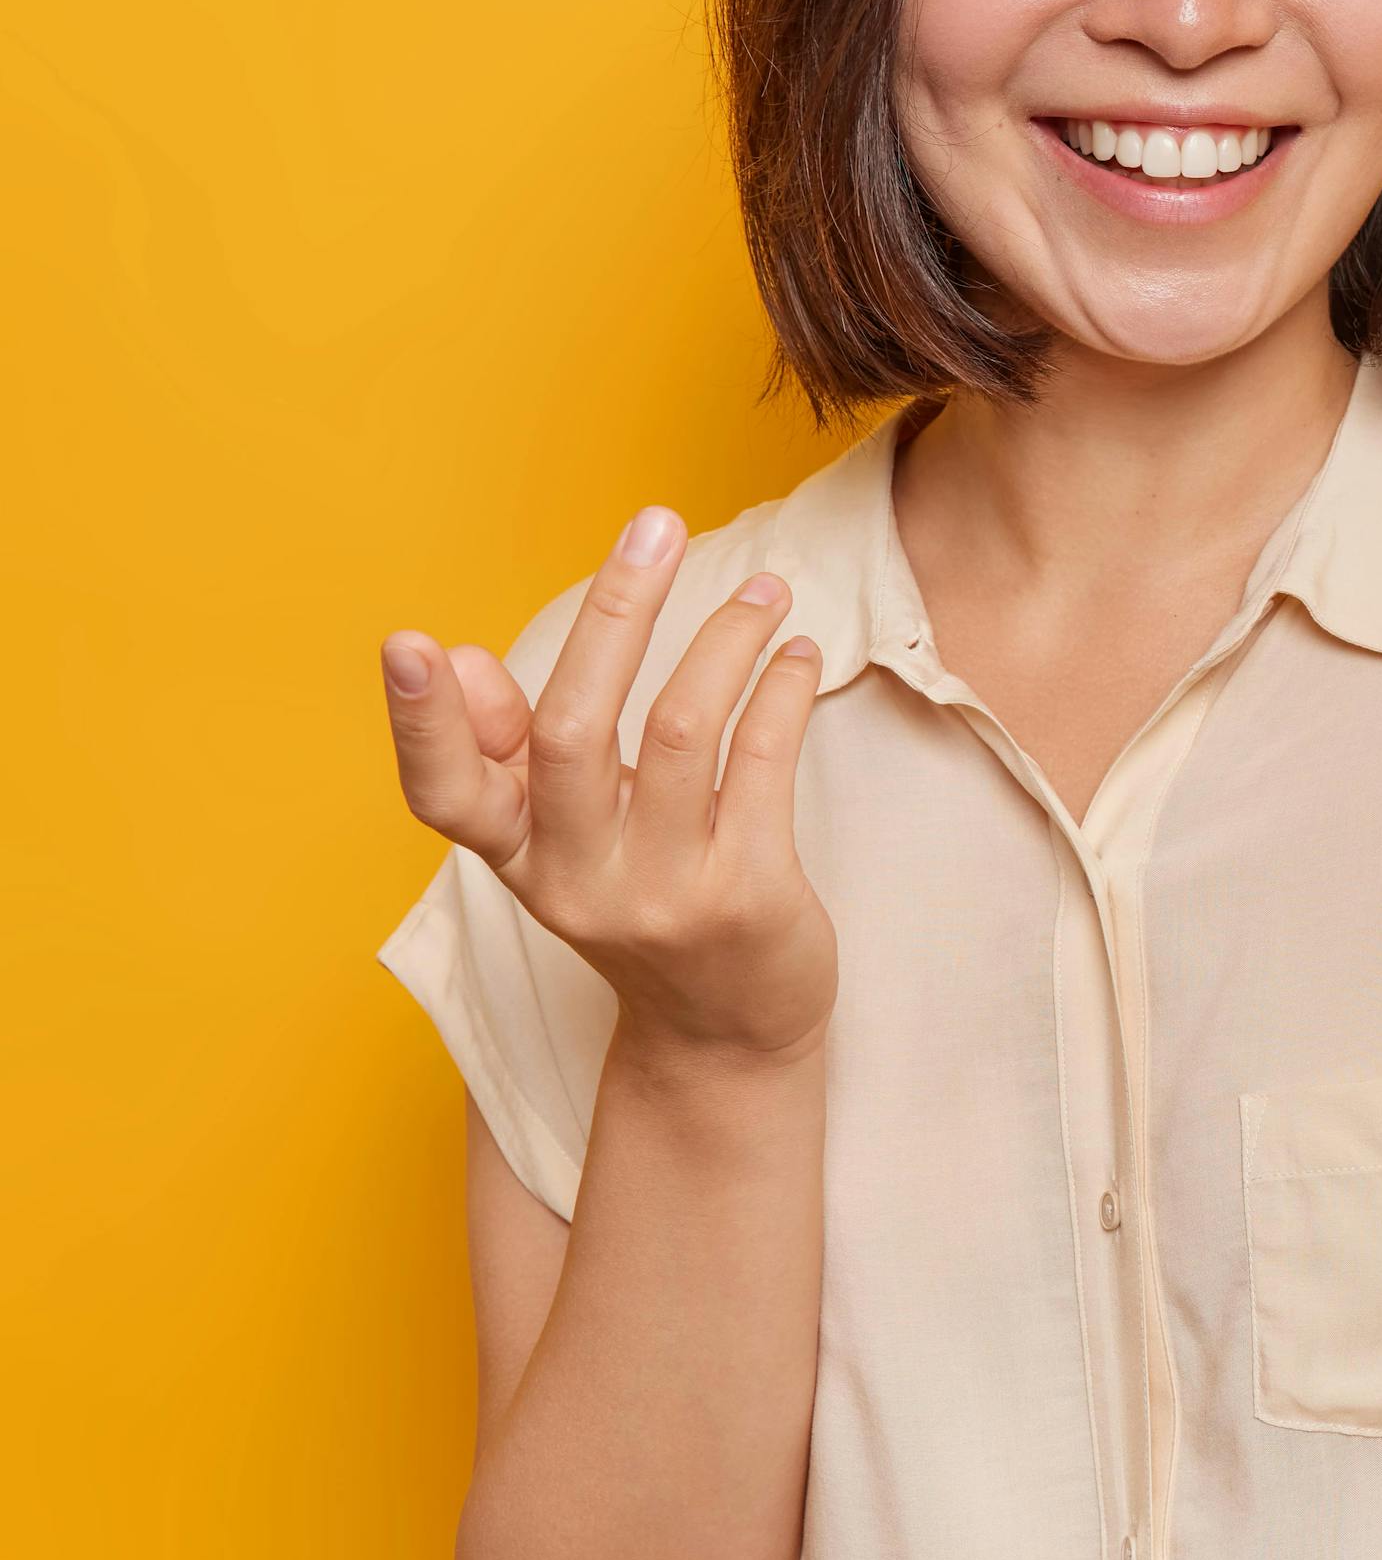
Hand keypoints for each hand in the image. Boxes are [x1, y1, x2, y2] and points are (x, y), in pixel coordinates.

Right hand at [382, 507, 837, 1065]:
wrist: (727, 1033)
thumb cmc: (643, 902)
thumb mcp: (564, 841)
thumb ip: (514, 752)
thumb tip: (462, 658)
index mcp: (520, 858)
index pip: (442, 795)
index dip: (422, 723)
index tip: (407, 641)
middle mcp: (578, 879)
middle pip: (573, 731)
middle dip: (614, 616)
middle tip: (656, 525)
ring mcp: (663, 893)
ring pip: (682, 732)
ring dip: (726, 640)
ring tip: (765, 589)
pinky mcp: (747, 897)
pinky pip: (762, 765)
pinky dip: (780, 693)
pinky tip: (796, 654)